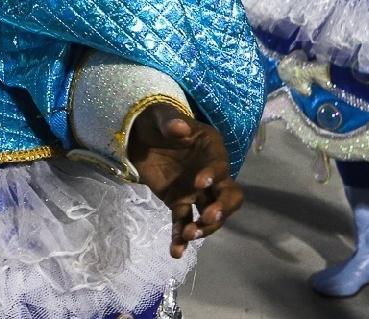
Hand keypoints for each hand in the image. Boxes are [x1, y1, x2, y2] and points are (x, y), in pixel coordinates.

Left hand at [127, 104, 241, 257]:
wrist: (139, 134)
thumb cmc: (157, 120)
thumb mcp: (160, 115)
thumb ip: (170, 122)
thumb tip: (179, 127)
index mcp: (212, 150)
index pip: (221, 166)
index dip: (214, 175)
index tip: (199, 182)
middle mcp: (211, 174)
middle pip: (229, 196)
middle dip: (223, 209)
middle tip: (209, 217)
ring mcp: (196, 192)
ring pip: (210, 215)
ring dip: (204, 227)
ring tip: (188, 234)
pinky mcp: (179, 202)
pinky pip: (183, 222)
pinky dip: (180, 237)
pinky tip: (175, 252)